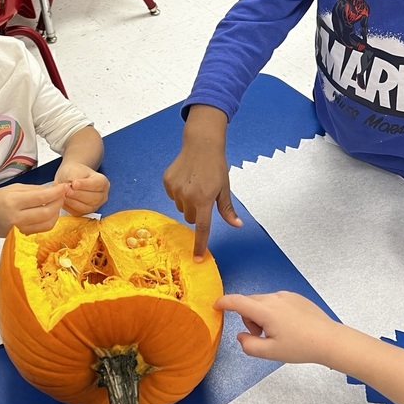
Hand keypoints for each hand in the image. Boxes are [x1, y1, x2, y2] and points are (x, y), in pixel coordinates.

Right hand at [0, 182, 68, 237]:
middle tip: (62, 194)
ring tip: (56, 202)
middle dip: (59, 202)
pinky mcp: (23, 236)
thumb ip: (34, 189)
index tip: (64, 187)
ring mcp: (20, 229)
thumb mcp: (13, 188)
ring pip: (48, 224)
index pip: (41, 198)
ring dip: (57, 212)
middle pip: (47, 212)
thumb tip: (53, 190)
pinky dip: (50, 220)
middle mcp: (16, 218)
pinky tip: (49, 212)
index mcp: (13, 202)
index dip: (56, 192)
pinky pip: (43, 229)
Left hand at [54, 162, 108, 215]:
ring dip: (72, 202)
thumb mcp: (74, 170)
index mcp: (103, 182)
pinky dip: (69, 207)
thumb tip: (73, 187)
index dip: (85, 185)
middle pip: (92, 198)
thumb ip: (75, 178)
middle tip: (66, 190)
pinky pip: (78, 213)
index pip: (97, 185)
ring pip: (85, 208)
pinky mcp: (85, 212)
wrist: (69, 177)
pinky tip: (62, 200)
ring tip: (63, 194)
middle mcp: (102, 196)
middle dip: (77, 195)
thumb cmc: (73, 172)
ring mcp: (95, 206)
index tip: (74, 184)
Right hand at [162, 106, 240, 260]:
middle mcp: (188, 196)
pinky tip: (186, 179)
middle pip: (190, 218)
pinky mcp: (167, 182)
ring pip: (181, 207)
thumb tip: (237, 225)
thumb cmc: (216, 166)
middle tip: (203, 196)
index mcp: (204, 199)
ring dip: (187, 202)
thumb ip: (227, 209)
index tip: (197, 258)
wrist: (201, 144)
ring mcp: (175, 189)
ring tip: (195, 185)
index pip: (202, 228)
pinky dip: (179, 192)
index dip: (200, 244)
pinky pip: (173, 196)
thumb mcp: (224, 188)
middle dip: (197, 212)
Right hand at [214, 292, 343, 364]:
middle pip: (250, 302)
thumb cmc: (301, 347)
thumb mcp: (270, 353)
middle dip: (248, 318)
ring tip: (277, 334)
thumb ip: (248, 346)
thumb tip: (241, 336)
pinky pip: (276, 301)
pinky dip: (274, 312)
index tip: (215, 305)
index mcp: (265, 310)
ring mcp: (286, 295)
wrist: (329, 340)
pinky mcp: (296, 296)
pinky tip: (288, 327)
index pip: (237, 301)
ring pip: (263, 302)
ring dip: (261, 315)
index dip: (223, 302)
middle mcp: (274, 298)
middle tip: (261, 336)